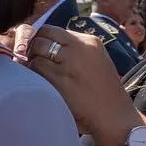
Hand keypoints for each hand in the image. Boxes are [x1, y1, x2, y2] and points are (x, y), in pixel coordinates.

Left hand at [12, 24, 142, 145]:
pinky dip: (32, 74)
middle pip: (41, 36)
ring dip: (31, 61)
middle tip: (32, 61)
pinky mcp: (60, 80)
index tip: (38, 51)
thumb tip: (44, 43)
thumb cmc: (103, 92)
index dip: (40, 39)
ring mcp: (69, 63)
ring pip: (36, 51)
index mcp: (89, 41)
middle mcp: (79, 48)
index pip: (53, 30)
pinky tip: (38, 83)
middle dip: (32, 47)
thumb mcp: (96, 61)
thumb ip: (74, 50)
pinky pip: (35, 69)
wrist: (114, 116)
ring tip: (36, 74)